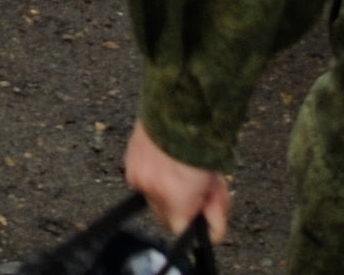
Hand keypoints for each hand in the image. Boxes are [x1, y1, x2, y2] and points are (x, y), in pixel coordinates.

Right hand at [124, 121, 230, 248]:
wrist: (179, 109)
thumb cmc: (201, 144)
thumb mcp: (215, 184)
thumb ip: (213, 212)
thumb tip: (211, 234)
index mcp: (174, 198)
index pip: (179, 230)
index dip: (193, 225)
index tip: (204, 215)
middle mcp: (150, 190)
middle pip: (164, 217)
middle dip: (181, 208)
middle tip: (197, 190)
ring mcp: (136, 174)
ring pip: (153, 197)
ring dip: (167, 191)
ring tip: (182, 172)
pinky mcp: (128, 160)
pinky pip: (142, 179)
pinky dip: (154, 174)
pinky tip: (167, 161)